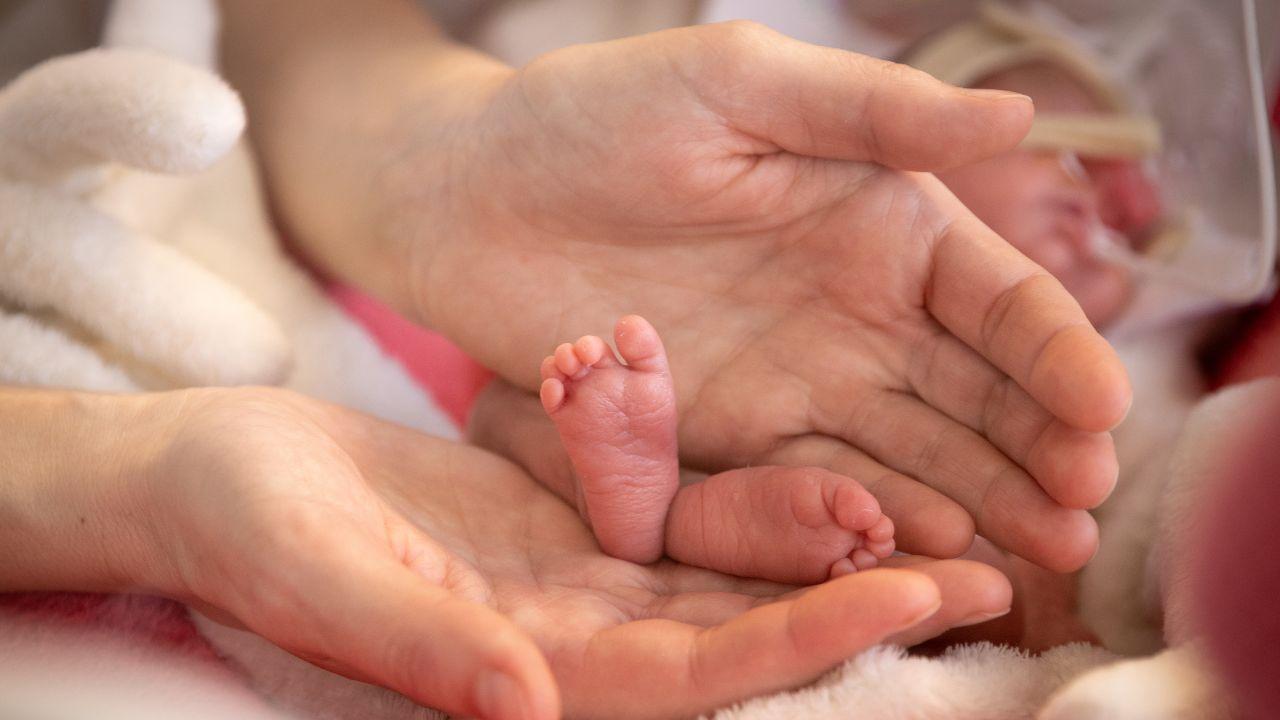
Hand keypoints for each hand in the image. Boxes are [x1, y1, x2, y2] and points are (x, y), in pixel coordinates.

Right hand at [136, 387, 1010, 718]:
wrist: (212, 472)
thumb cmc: (240, 528)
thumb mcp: (320, 573)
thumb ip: (423, 642)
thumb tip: (528, 706)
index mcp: (523, 667)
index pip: (692, 672)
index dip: (801, 640)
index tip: (909, 592)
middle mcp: (568, 638)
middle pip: (739, 634)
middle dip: (859, 605)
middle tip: (988, 564)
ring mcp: (572, 581)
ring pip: (726, 574)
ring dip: (831, 549)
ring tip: (943, 513)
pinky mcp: (564, 522)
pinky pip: (681, 512)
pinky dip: (758, 497)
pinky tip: (831, 462)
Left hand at [396, 23, 1128, 570]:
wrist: (464, 193)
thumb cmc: (593, 114)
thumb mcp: (739, 85)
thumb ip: (873, 111)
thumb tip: (1021, 116)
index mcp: (879, 222)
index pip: (995, 297)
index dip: (1054, 353)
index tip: (1100, 411)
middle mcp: (855, 312)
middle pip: (972, 392)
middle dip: (1036, 448)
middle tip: (1086, 509)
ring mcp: (795, 382)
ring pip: (909, 452)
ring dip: (976, 500)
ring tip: (1038, 551)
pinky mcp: (723, 439)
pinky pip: (812, 488)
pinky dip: (870, 520)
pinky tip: (923, 550)